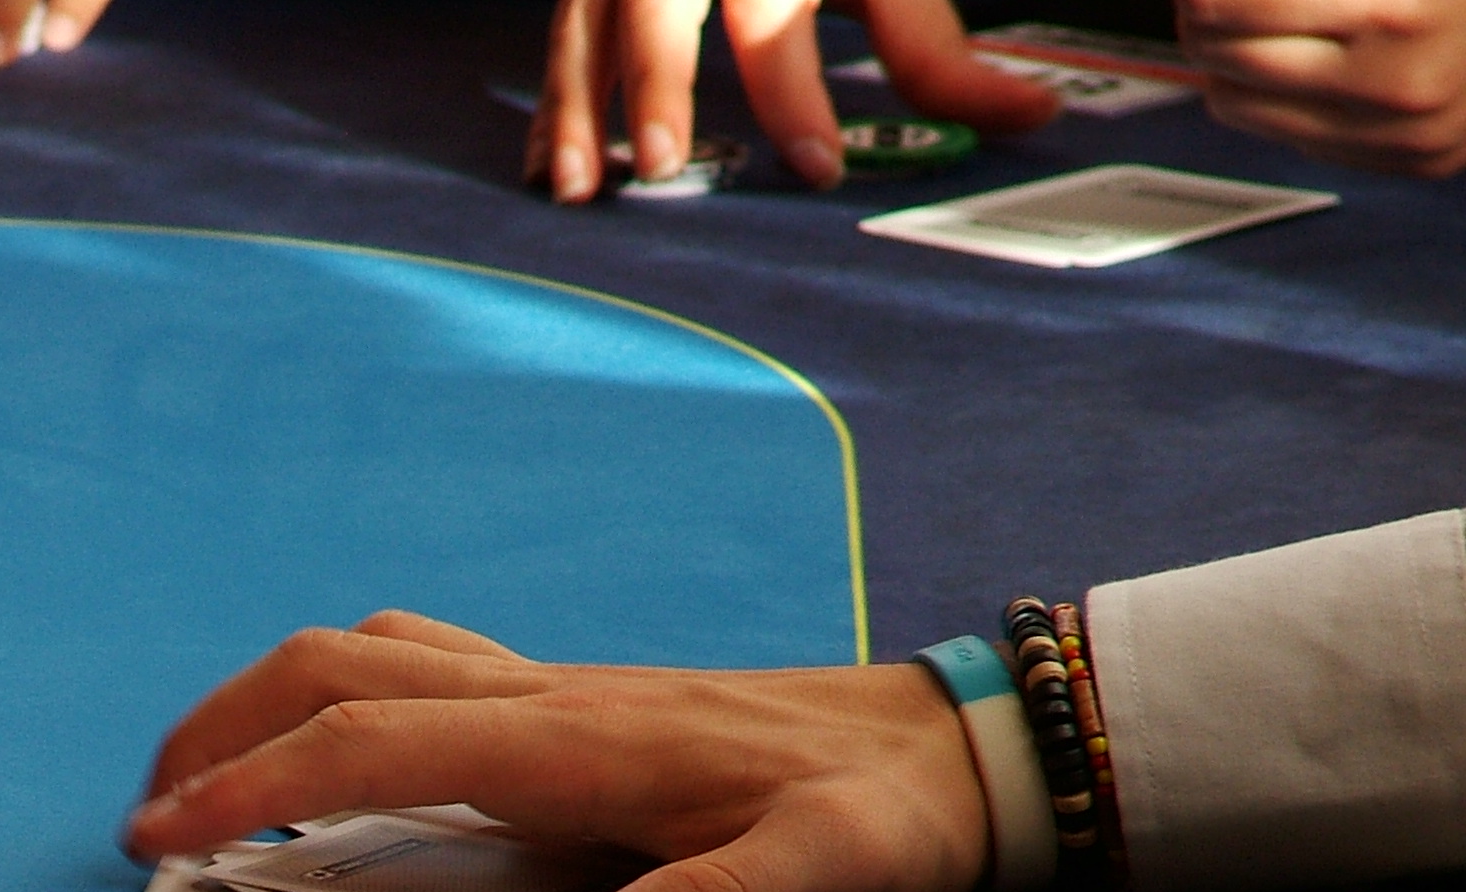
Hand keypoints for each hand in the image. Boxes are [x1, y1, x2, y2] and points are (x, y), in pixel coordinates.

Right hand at [119, 610, 989, 891]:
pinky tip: (330, 760)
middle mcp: (538, 697)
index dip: (244, 790)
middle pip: (329, 673)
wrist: (944, 742)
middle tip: (147, 824)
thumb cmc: (879, 813)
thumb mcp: (818, 871)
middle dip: (216, 734)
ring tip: (205, 789)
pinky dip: (334, 700)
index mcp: (567, 743)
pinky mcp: (563, 699)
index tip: (158, 845)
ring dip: (263, 706)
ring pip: (362, 657)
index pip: (362, 749)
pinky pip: (413, 670)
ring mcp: (546, 688)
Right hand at [525, 0, 1058, 200]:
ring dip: (577, 113)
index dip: (795, 98)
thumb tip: (1030, 118)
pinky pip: (558, 48)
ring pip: (584, 32)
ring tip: (578, 189)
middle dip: (658, 88)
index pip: (775, 23)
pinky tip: (546, 170)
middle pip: (657, 10)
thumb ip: (937, 54)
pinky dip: (551, 109)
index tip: (815, 167)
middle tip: (663, 166)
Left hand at [1183, 0, 1465, 175]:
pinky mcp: (1408, 162)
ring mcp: (1401, 135)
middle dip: (1201, 19)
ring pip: (1237, 104)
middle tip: (1204, 1)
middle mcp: (1396, 83)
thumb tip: (1207, 1)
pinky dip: (1268, 95)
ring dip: (1222, 61)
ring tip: (1239, 24)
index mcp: (1392, 13)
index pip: (1231, 11)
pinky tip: (1289, 59)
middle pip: (1223, 58)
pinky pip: (1286, 135)